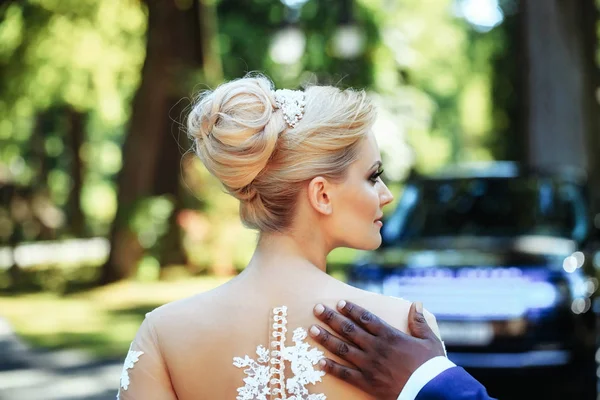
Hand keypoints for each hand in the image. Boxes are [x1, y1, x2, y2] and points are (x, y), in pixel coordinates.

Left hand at [309, 300, 445, 399]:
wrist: (430, 391)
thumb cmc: (431, 366)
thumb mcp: (429, 340)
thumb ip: (419, 322)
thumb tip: (416, 304)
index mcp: (390, 336)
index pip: (366, 318)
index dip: (351, 310)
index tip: (340, 302)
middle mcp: (376, 348)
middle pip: (349, 330)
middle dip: (331, 318)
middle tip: (317, 308)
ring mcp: (369, 365)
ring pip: (342, 348)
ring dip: (326, 338)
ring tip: (312, 329)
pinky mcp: (366, 382)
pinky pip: (345, 373)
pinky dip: (331, 367)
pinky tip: (319, 361)